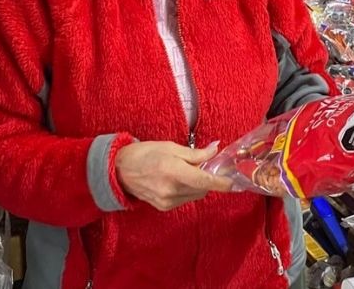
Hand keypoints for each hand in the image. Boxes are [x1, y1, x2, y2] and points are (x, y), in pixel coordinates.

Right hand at [115, 141, 233, 211]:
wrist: (119, 170)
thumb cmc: (144, 154)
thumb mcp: (170, 147)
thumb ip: (195, 153)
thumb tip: (215, 149)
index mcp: (173, 171)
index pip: (205, 181)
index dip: (222, 183)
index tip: (234, 183)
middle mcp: (171, 189)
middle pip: (203, 189)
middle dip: (207, 179)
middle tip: (203, 166)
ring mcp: (167, 201)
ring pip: (195, 195)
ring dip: (197, 185)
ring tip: (185, 172)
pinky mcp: (163, 207)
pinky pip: (185, 199)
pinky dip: (187, 190)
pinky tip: (176, 180)